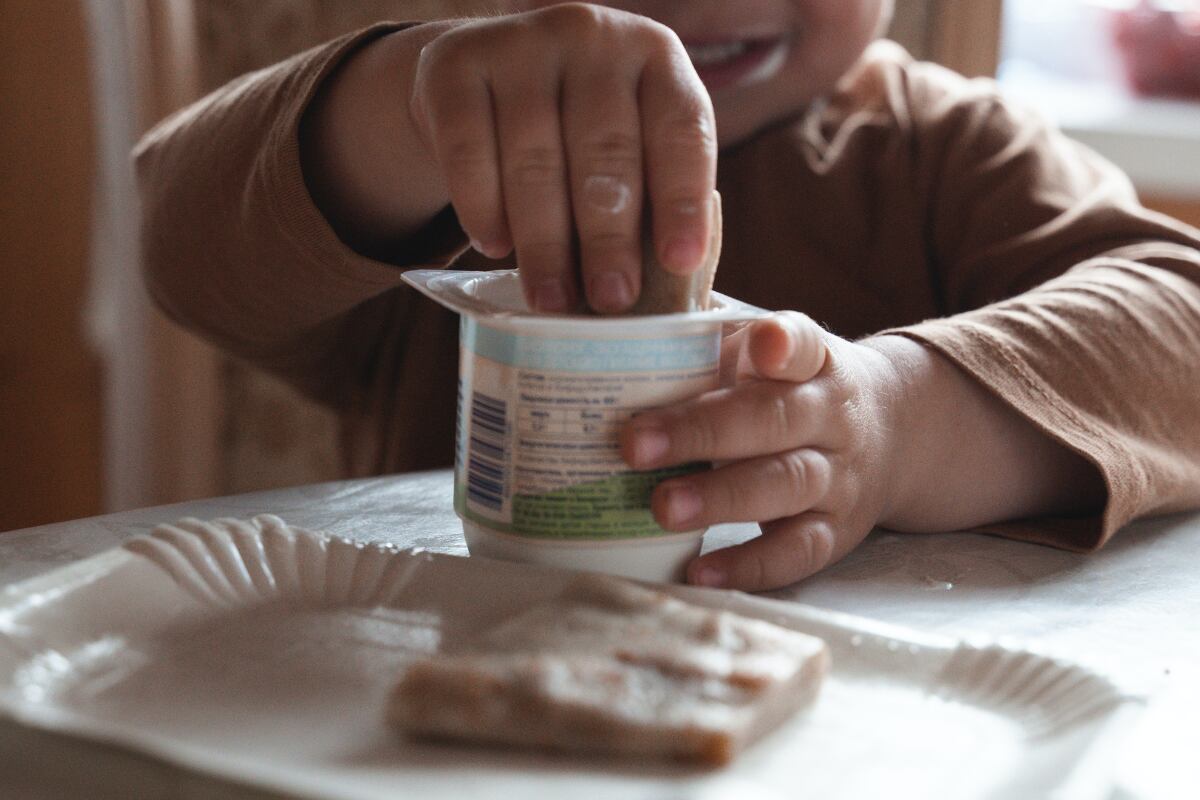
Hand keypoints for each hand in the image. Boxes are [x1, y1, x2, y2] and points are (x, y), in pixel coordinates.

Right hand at [410, 3, 716, 312]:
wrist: (483, 73)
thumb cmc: (575, 131)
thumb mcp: (626, 143)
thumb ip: (646, 197)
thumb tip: (658, 294)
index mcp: (656, 59)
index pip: (681, 132)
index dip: (683, 200)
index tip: (681, 264)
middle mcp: (593, 35)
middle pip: (605, 150)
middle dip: (609, 236)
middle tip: (611, 300)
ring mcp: (521, 43)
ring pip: (535, 158)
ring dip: (544, 240)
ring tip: (551, 299)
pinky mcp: (454, 65)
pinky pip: (469, 149)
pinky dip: (482, 206)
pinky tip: (494, 247)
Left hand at [619, 312, 1107, 591]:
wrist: (889, 432)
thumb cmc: (789, 386)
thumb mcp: (764, 350)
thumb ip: (706, 336)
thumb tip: (621, 318)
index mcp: (814, 360)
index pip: (802, 343)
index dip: (781, 344)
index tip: (759, 345)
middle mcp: (832, 416)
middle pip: (776, 420)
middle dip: (703, 432)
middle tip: (635, 445)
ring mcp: (839, 477)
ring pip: (786, 485)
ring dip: (720, 499)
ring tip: (661, 507)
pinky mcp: (836, 533)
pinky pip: (796, 552)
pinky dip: (749, 566)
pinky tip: (699, 572)